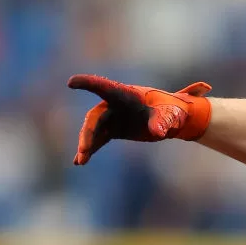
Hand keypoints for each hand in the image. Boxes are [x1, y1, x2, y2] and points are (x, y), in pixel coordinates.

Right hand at [68, 75, 212, 164]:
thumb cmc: (172, 110)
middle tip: (84, 149)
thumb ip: (162, 121)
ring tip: (81, 161)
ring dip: (87, 144)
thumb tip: (157, 132)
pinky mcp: (114, 130)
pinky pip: (99, 139)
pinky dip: (90, 149)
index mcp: (127, 95)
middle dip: (88, 133)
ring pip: (94, 130)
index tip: (72, 82)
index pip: (105, 87)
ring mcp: (113, 117)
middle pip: (96, 117)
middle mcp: (115, 105)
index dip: (89, 84)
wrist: (173, 118)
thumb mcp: (170, 115)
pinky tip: (78, 162)